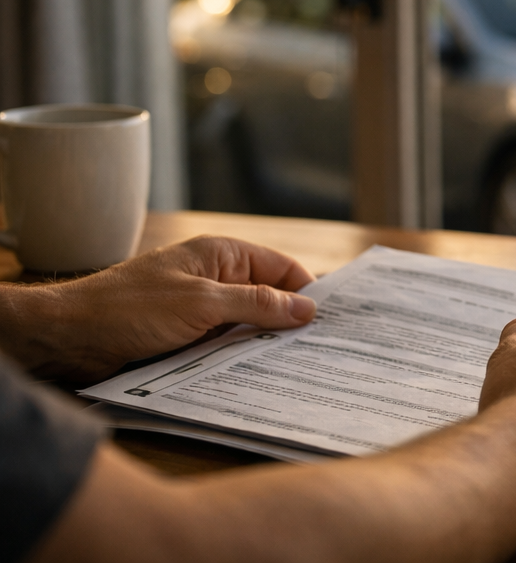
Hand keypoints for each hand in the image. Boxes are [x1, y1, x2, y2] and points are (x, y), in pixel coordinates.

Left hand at [0, 236, 316, 380]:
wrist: (66, 338)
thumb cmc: (128, 309)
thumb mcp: (201, 303)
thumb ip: (256, 304)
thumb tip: (307, 308)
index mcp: (221, 255)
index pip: (282, 268)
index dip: (308, 292)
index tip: (333, 322)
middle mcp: (214, 278)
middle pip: (268, 297)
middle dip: (290, 321)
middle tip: (323, 349)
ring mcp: (199, 308)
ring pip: (247, 325)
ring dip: (264, 344)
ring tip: (297, 367)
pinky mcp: (185, 335)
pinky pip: (225, 345)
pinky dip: (240, 358)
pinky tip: (258, 376)